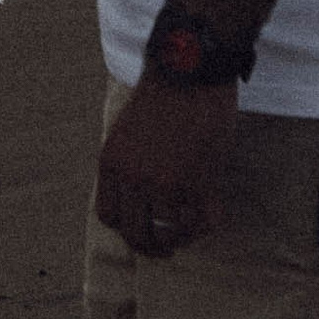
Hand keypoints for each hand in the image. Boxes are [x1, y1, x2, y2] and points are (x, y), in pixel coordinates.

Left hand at [96, 76, 237, 257]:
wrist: (190, 70)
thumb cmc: (163, 93)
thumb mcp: (128, 131)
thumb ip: (128, 164)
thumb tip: (139, 198)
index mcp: (111, 163)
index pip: (109, 215)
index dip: (126, 226)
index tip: (141, 226)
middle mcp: (134, 178)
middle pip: (136, 233)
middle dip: (151, 246)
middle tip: (165, 249)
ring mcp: (165, 183)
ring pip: (170, 233)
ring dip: (182, 237)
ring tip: (190, 231)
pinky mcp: (197, 181)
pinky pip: (201, 221)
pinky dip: (206, 226)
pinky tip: (210, 217)